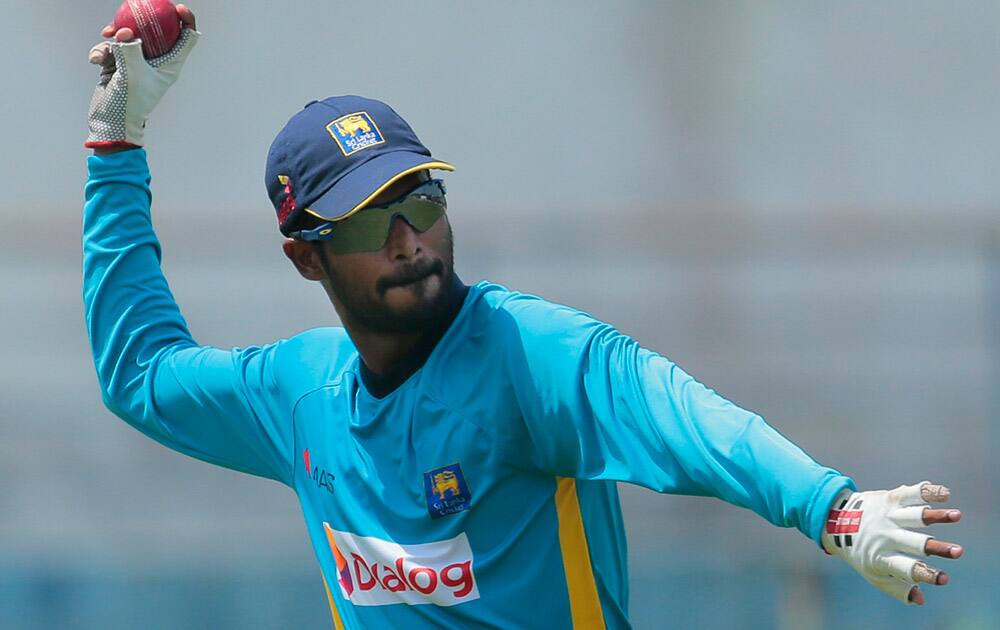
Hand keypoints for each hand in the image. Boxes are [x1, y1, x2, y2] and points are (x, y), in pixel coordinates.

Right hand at [85, 4, 198, 149]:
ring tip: (106, 36)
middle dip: (141, 19)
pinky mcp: (119, 64)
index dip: (186, 20)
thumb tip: (126, 32)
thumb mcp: (131, 75)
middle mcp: (157, 61)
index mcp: (171, 64)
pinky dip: (103, 51)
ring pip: (128, 37)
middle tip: (130, 9)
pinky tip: (96, 59)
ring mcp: (137, 62)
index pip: (187, 38)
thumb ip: (129, 51)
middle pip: (156, 30)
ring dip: (115, 36)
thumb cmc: (128, 103)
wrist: (110, 123)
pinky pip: (111, 48)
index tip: (176, 8)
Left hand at [823, 481, 962, 604]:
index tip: (944, 579)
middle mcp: (886, 536)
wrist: (835, 520)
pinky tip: (945, 494)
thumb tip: (921, 599)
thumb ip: (897, 589)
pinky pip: (911, 493)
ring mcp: (888, 516)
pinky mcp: (890, 499)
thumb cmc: (861, 552)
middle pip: (915, 543)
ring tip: (957, 516)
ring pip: (916, 515)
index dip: (924, 574)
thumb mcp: (873, 573)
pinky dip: (927, 492)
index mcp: (882, 557)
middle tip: (958, 551)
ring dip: (937, 515)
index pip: (905, 568)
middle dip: (937, 547)